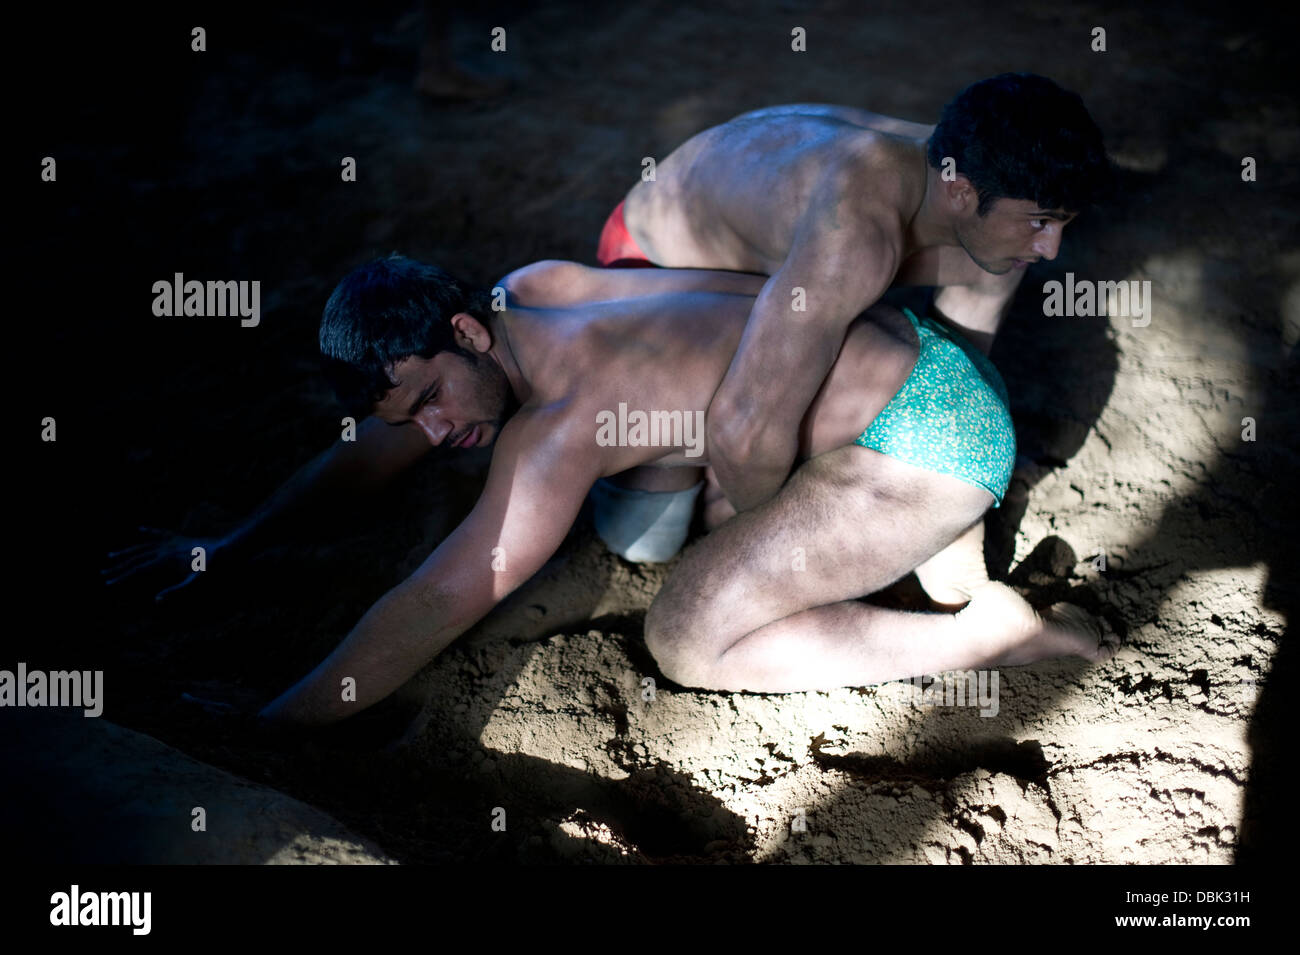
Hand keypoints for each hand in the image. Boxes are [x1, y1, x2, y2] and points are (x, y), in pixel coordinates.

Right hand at [102, 527, 230, 602]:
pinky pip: (160, 533)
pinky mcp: (180, 538)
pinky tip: (140, 529)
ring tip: (112, 555)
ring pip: (144, 545)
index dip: (122, 577)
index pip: (138, 569)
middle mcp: (166, 548)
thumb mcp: (196, 583)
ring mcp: (172, 541)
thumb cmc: (214, 569)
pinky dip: (149, 532)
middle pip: (136, 557)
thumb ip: (176, 592)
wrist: (229, 550)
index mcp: (166, 560)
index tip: (109, 583)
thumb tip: (156, 601)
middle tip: (104, 572)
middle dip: (119, 566)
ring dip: (127, 551)